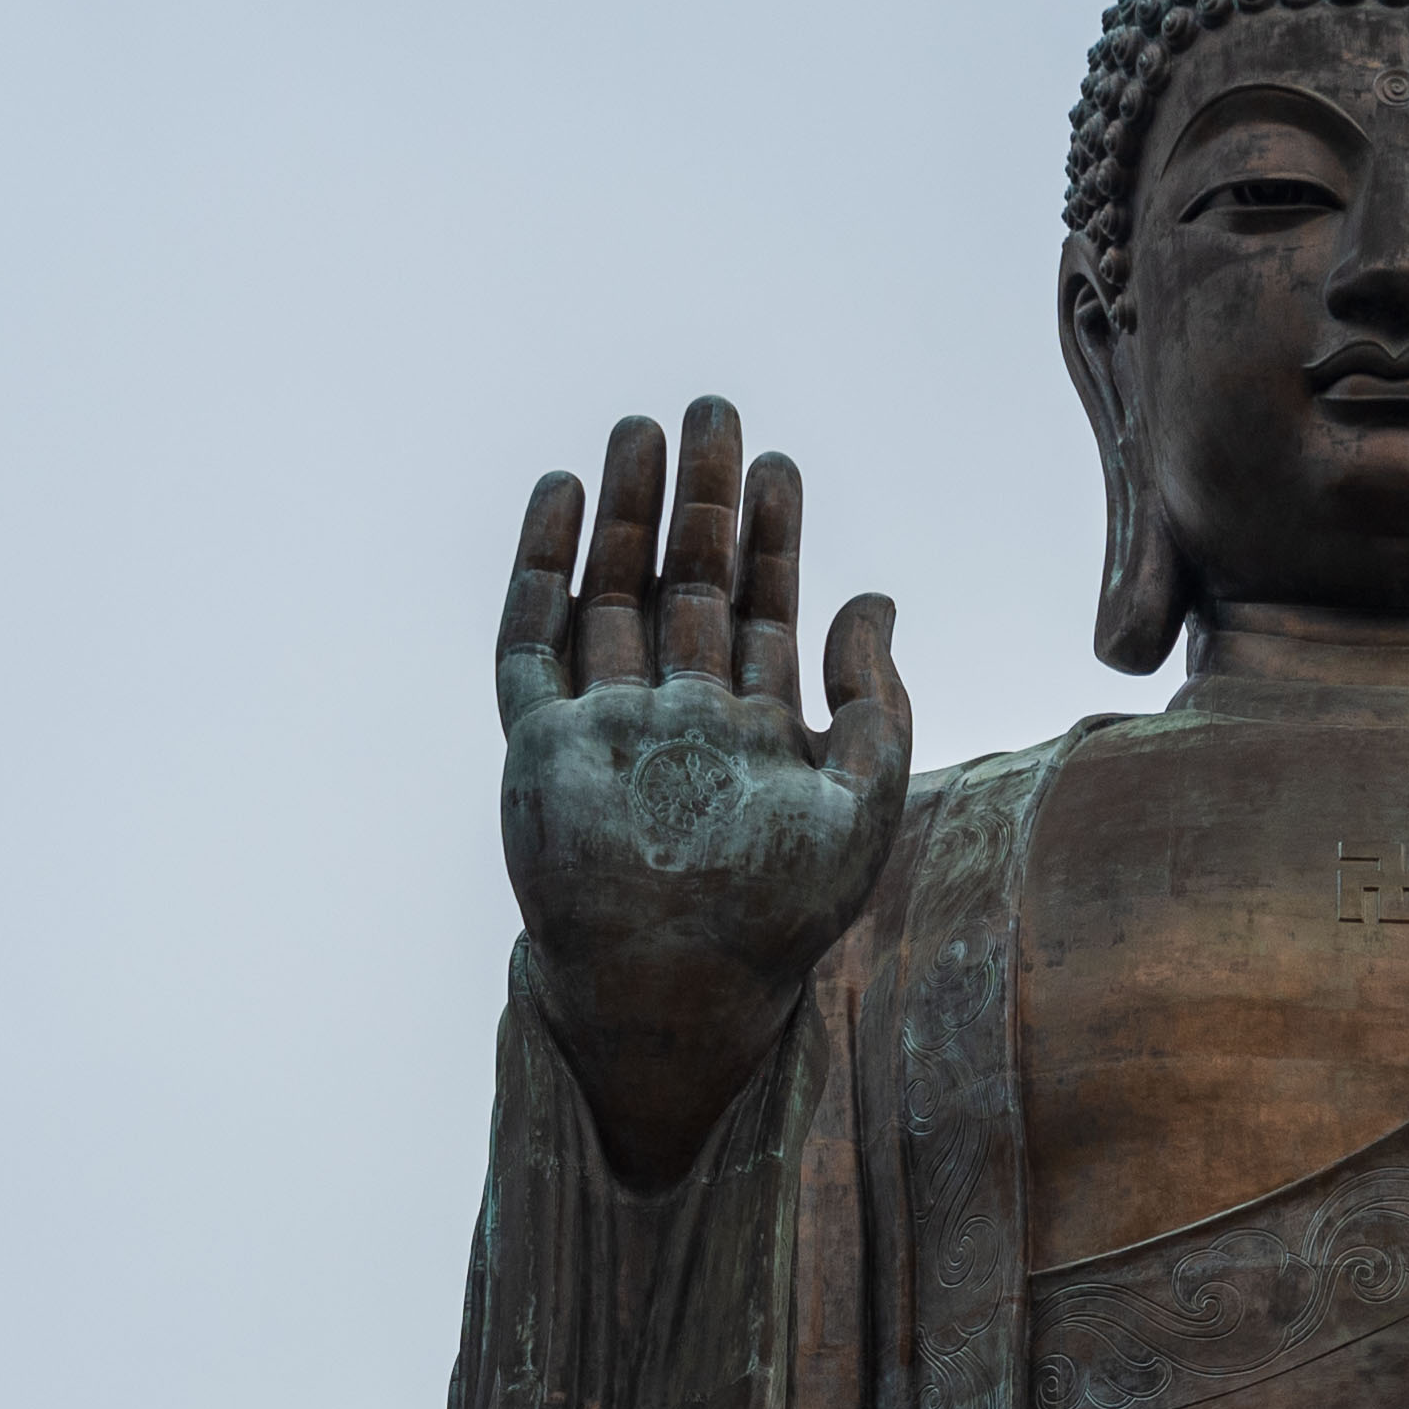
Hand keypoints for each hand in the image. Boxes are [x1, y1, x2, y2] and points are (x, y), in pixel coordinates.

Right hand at [497, 398, 911, 1181]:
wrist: (676, 996)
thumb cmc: (776, 921)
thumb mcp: (863, 809)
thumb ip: (878, 704)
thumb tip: (874, 594)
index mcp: (751, 730)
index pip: (761, 608)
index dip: (772, 535)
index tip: (779, 463)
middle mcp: (675, 717)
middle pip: (684, 583)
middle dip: (698, 500)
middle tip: (711, 412)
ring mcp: (604, 727)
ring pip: (610, 593)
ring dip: (623, 513)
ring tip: (639, 430)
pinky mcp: (539, 746)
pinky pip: (531, 641)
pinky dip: (542, 567)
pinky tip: (560, 497)